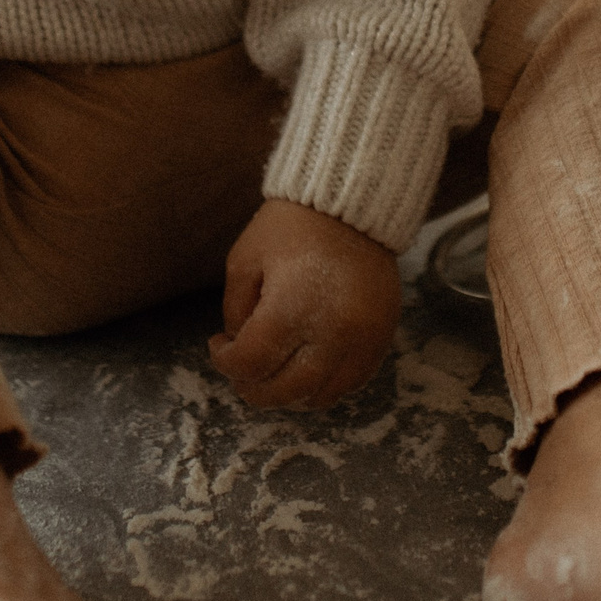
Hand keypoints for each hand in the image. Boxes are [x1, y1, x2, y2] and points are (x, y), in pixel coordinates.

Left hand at [208, 199, 401, 410]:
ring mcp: (362, 340)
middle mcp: (331, 333)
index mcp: (291, 310)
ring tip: (274, 376)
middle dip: (254, 389)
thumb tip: (239, 347)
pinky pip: (354, 382)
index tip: (218, 346)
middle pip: (286, 391)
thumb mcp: (245, 261)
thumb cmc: (291, 227)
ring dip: (291, 396)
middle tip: (241, 375)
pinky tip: (308, 371)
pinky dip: (327, 386)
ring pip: (323, 395)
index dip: (225, 363)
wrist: (350, 205)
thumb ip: (236, 311)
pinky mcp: (382, 337)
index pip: (251, 364)